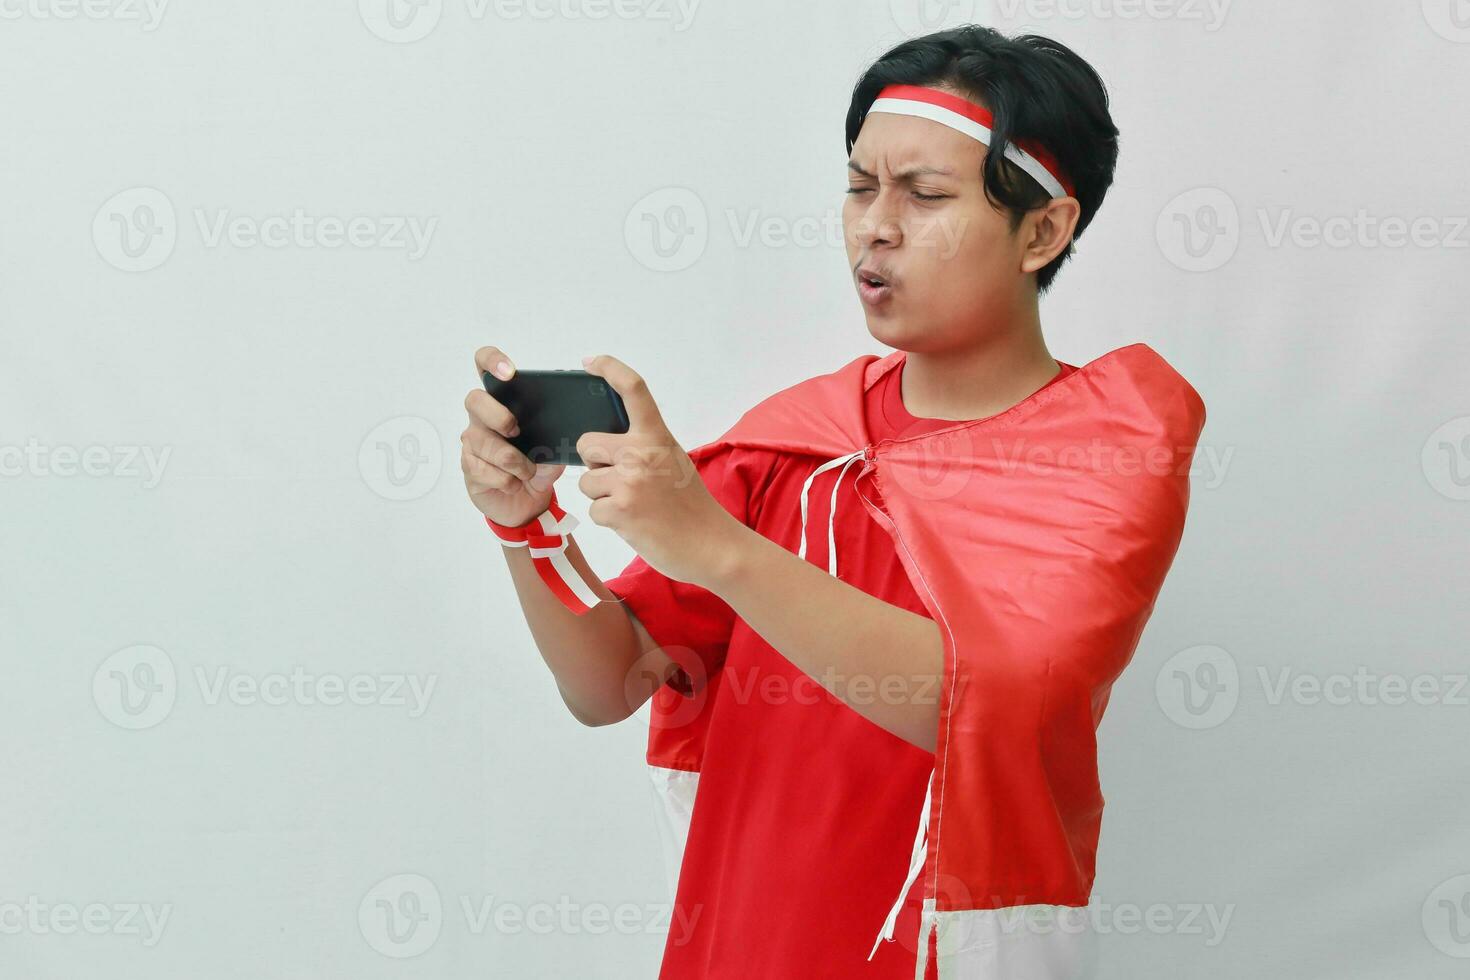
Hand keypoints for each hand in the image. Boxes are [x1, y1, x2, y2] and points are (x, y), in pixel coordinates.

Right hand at [461, 345, 565, 526]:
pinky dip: (504, 479)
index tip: (510, 372)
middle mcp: (482, 417)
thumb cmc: (538, 466)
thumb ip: (558, 434)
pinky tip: (514, 484)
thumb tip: (568, 427)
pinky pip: (481, 468)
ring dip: (510, 459)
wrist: (528, 503)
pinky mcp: (469, 466)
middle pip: (474, 399)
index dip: (492, 361)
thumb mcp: (555, 448)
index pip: (485, 365)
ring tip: (527, 472)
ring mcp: (473, 441)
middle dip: (497, 415)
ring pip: (481, 440)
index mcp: (503, 401)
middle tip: (516, 431)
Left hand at [576, 354, 747, 589]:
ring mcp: (629, 481)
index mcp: (657, 436)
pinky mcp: (619, 510)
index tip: (590, 361)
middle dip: (596, 464)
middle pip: (586, 443)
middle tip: (622, 481)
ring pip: (587, 481)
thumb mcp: (674, 461)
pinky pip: (593, 510)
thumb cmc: (691, 507)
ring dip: (603, 496)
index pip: (633, 389)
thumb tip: (606, 447)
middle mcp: (641, 453)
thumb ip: (645, 447)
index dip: (609, 368)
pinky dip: (609, 520)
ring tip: (634, 507)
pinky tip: (634, 523)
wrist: (712, 546)